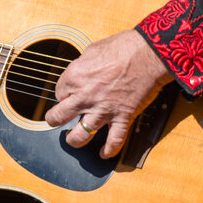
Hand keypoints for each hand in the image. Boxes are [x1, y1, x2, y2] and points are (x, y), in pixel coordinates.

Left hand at [43, 29, 172, 159]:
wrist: (149, 53)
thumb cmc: (122, 47)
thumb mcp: (92, 50)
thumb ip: (82, 66)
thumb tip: (79, 73)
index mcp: (74, 77)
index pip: (59, 93)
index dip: (64, 94)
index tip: (69, 94)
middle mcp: (85, 96)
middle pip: (59, 116)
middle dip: (54, 120)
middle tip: (55, 120)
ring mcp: (103, 109)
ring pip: (80, 135)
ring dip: (74, 140)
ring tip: (72, 140)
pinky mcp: (122, 117)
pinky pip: (114, 141)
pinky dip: (109, 151)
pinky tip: (104, 155)